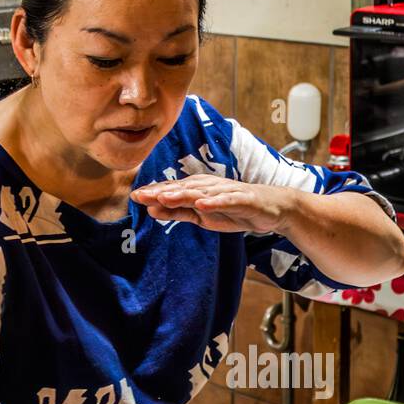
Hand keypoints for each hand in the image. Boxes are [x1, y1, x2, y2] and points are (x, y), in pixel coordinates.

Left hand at [131, 175, 297, 234]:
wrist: (270, 209)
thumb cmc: (235, 210)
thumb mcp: (201, 216)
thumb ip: (178, 212)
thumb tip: (151, 209)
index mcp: (197, 189)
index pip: (172, 190)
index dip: (153, 193)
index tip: (133, 197)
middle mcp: (208, 187)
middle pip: (181, 189)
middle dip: (160, 191)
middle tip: (140, 195)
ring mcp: (225, 192)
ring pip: (200, 193)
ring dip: (181, 194)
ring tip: (163, 197)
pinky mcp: (241, 199)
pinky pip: (225, 200)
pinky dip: (214, 202)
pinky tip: (202, 204)